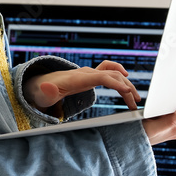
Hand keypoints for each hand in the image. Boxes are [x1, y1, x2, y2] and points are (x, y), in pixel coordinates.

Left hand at [23, 61, 140, 112]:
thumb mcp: (42, 94)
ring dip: (126, 84)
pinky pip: (108, 71)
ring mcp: (89, 73)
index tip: (128, 92)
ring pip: (113, 74)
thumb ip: (46, 92)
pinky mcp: (89, 76)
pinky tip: (126, 83)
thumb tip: (48, 87)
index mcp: (77, 78)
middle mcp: (86, 73)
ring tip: (135, 99)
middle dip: (126, 88)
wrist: (39, 84)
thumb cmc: (41, 91)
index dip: (115, 83)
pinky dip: (119, 75)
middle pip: (111, 75)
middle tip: (135, 104)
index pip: (101, 76)